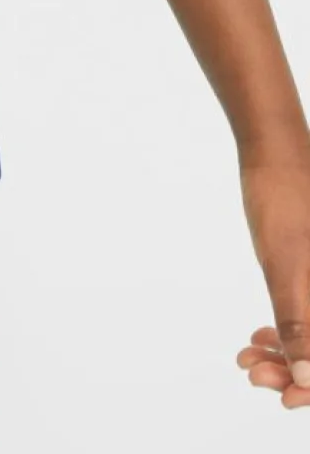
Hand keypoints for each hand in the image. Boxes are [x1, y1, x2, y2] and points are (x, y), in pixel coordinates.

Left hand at [236, 150, 309, 409]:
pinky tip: (256, 339)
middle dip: (296, 371)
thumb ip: (298, 323)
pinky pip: (306, 316)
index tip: (286, 399)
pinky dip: (284, 332)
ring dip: (286, 354)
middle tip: (255, 374)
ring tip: (248, 359)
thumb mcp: (287, 267)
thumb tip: (307, 378)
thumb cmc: (284, 202)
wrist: (274, 154)